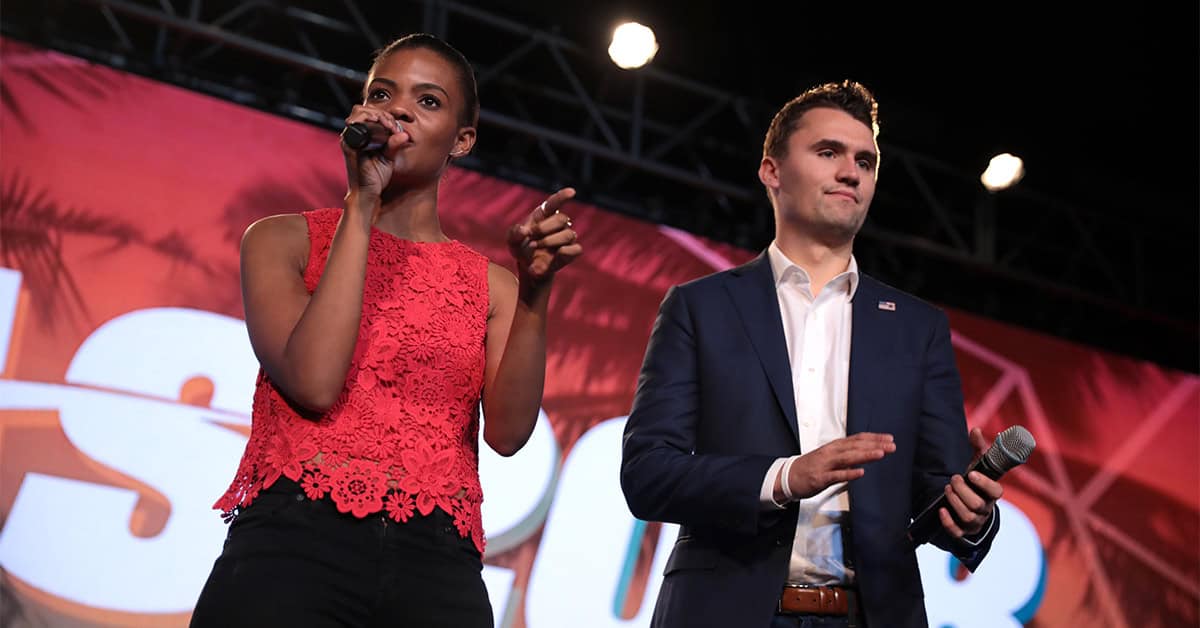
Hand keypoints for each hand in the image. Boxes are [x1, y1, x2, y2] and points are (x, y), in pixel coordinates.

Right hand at [341, 105, 409, 209]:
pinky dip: (367, 119)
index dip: (386, 116)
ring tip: (388, 125)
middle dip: (382, 114)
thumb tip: (405, 134)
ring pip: (359, 112)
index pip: (371, 115)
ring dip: (376, 115)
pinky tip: (380, 124)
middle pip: (364, 110)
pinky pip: (354, 124)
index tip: (397, 127)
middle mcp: (355, 135)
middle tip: (393, 126)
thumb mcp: (389, 158)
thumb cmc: (376, 176)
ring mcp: (350, 138)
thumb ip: (394, 145)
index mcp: (363, 136)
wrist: (367, 193)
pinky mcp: (348, 143)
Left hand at [507, 187, 582, 281]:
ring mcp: (567, 237)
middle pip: (561, 219)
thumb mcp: (512, 242)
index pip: (555, 203)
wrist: (528, 266)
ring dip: (550, 242)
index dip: (563, 197)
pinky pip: (576, 249)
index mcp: (544, 214)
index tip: (571, 192)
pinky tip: (555, 255)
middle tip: (531, 238)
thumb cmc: (522, 248)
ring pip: (568, 235)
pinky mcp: (572, 251)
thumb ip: (514, 234)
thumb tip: (523, 231)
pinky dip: (565, 252)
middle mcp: (559, 224)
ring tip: (536, 247)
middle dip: (543, 228)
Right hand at [781, 433, 895, 500]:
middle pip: (855, 447)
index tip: (889, 439)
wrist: (788, 476)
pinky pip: (836, 475)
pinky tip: (860, 472)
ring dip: (865, 455)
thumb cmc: (810, 466)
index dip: (874, 438)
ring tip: (880, 454)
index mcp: (835, 446)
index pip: (858, 439)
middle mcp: (831, 453)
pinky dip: (849, 473)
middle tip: (891, 446)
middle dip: (875, 446)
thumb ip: (848, 454)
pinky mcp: (820, 478)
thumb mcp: (830, 456)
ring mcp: (825, 465)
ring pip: (848, 458)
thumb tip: (866, 453)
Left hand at [938, 427, 1003, 537]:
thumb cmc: (976, 481)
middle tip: (953, 479)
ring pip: (967, 516)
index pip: (996, 491)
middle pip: (977, 504)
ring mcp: (975, 521)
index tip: (971, 473)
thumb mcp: (978, 464)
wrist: (970, 503)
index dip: (984, 483)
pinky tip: (941, 509)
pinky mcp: (963, 530)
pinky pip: (957, 532)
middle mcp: (986, 509)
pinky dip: (948, 521)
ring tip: (947, 488)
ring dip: (954, 501)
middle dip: (962, 491)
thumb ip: (978, 448)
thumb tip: (976, 430)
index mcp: (992, 493)